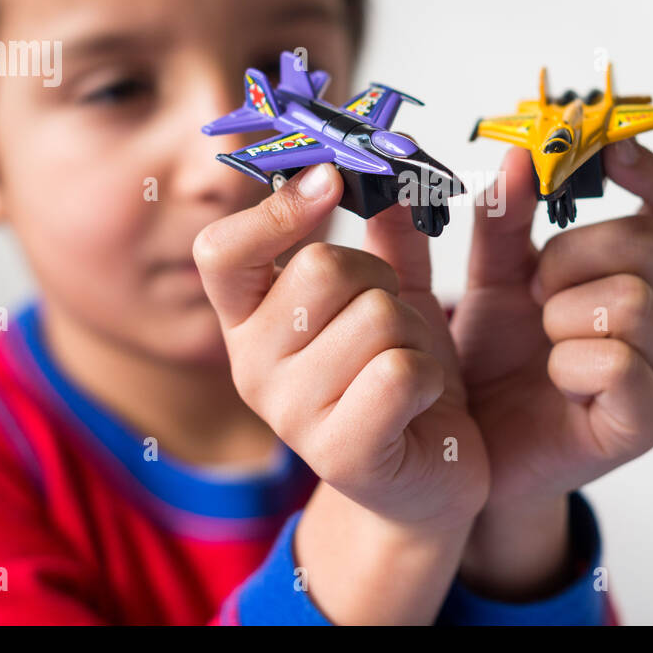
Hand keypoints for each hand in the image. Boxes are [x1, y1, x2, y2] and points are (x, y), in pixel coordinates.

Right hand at [193, 163, 488, 621]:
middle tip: (391, 323)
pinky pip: (400, 371)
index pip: (221, 251)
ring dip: (414, 336)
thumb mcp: (389, 300)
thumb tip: (387, 169)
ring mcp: (290, 415)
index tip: (330, 181)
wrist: (425, 483)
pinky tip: (420, 405)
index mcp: (250, 321)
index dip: (275, 209)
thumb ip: (384, 238)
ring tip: (406, 372)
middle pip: (321, 268)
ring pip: (374, 317)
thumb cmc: (400, 383)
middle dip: (380, 282)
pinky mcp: (339, 453)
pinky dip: (431, 378)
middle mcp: (252, 366)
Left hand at [451, 142, 652, 598]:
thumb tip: (521, 155)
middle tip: (531, 292)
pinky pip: (623, 365)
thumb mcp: (487, 277)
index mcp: (633, 271)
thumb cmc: (492, 362)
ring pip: (634, 300)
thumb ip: (504, 218)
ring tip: (540, 341)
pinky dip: (571, 365)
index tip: (608, 152)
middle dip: (569, 256)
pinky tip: (554, 381)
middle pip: (645, 242)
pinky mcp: (647, 420)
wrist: (469, 450)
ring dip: (563, 314)